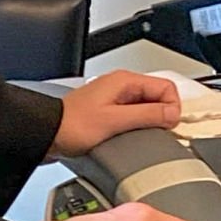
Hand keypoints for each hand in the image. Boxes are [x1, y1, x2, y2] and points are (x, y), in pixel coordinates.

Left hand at [47, 71, 180, 159]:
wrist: (47, 135)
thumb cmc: (72, 125)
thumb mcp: (115, 121)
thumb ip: (147, 116)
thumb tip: (173, 114)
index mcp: (125, 82)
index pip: (166, 87)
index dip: (172, 108)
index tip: (168, 126)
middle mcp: (121, 87)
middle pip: (158, 97)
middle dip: (163, 116)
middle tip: (158, 134)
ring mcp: (115, 100)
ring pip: (147, 108)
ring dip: (150, 123)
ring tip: (142, 137)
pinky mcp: (109, 113)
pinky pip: (134, 117)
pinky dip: (138, 127)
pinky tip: (130, 139)